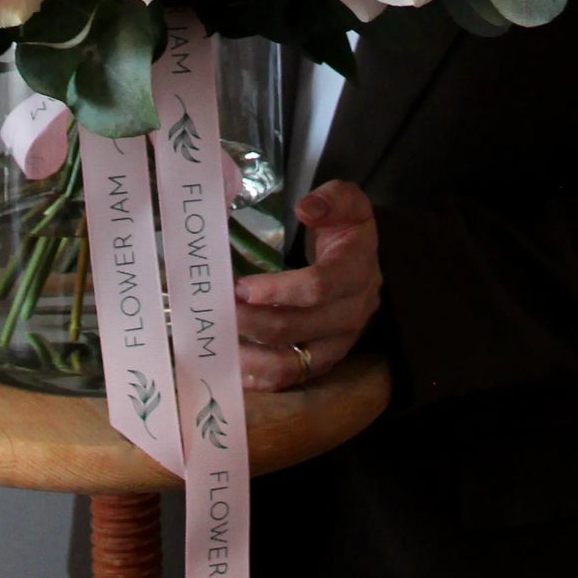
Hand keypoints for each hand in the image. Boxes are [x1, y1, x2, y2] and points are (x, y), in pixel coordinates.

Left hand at [234, 180, 381, 391]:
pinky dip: (263, 377)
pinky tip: (235, 366)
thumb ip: (332, 199)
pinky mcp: (324, 359)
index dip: (278, 290)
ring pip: (294, 362)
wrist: (360, 260)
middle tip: (217, 309)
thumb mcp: (347, 202)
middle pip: (298, 327)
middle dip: (253, 321)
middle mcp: (351, 314)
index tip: (242, 287)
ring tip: (220, 339)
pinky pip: (292, 378)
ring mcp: (339, 343)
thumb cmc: (344, 229)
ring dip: (252, 354)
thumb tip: (307, 209)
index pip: (318, 288)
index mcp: (356, 273)